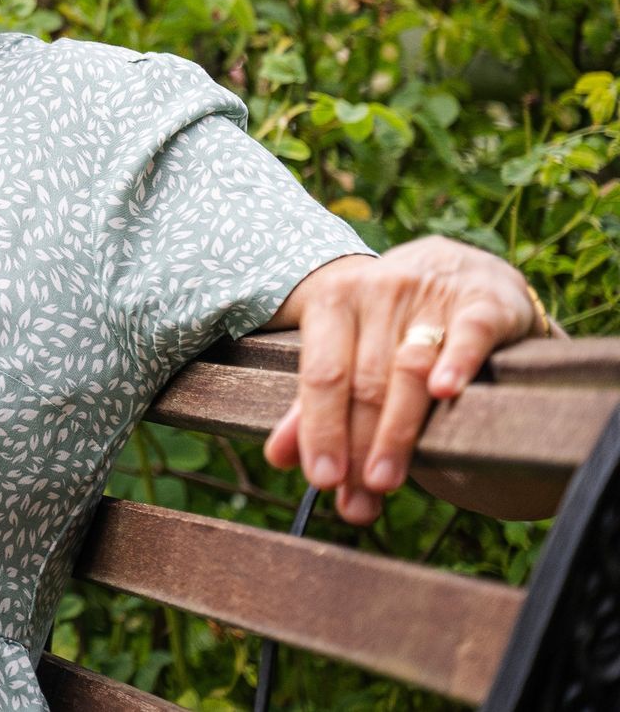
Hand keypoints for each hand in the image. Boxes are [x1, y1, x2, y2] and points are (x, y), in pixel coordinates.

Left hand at [262, 236, 541, 524]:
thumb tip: (278, 458)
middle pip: (364, 382)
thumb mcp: (346, 349)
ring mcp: (429, 294)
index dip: (320, 428)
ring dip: (397, 429)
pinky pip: (467, 333)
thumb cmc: (389, 320)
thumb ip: (314, 403)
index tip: (322, 479)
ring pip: (408, 368)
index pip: (322, 375)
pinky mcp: (483, 301)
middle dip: (359, 446)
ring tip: (386, 479)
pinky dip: (455, 364)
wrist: (455, 264)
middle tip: (359, 498)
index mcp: (333, 302)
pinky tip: (443, 393)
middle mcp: (376, 292)